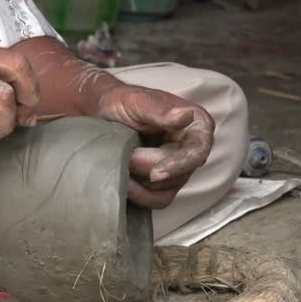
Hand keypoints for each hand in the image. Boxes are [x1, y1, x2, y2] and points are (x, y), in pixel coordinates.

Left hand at [97, 85, 214, 208]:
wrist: (103, 113)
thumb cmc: (122, 102)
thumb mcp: (138, 101)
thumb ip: (161, 110)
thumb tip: (186, 116)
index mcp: (196, 125)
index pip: (197, 151)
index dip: (178, 165)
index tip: (154, 174)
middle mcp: (193, 148)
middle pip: (177, 174)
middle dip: (145, 167)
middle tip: (124, 155)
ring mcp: (179, 169)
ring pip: (165, 190)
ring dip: (139, 181)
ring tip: (121, 162)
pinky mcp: (164, 184)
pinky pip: (157, 200)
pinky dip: (138, 195)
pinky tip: (124, 182)